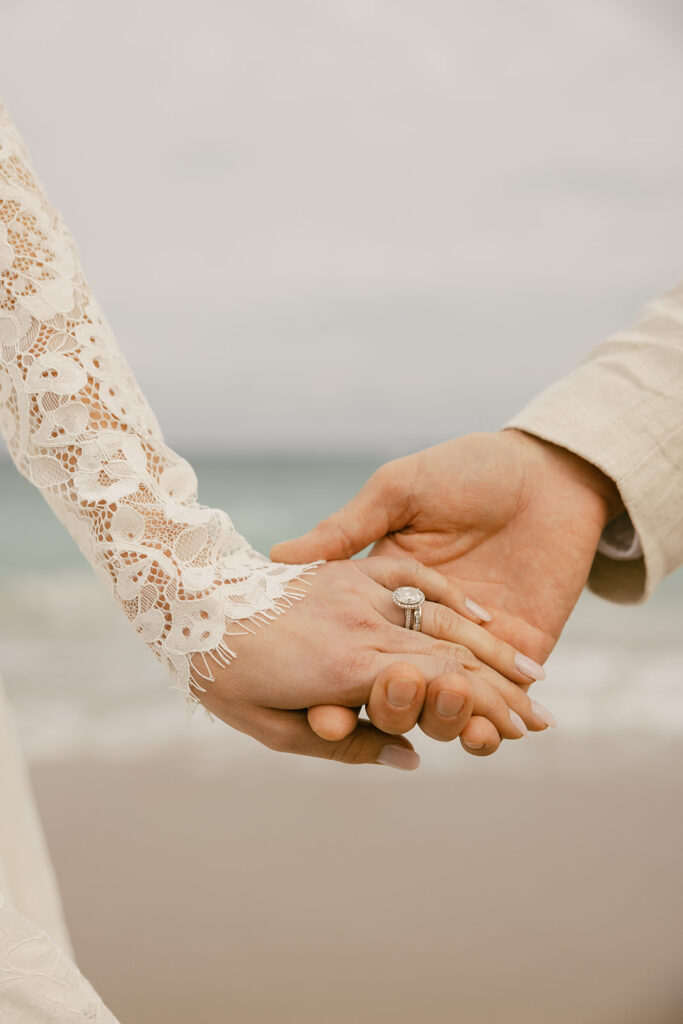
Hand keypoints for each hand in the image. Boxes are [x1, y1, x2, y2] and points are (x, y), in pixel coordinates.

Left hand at [195, 556, 547, 766]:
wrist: (190, 599)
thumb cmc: (224, 674)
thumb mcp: (273, 728)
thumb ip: (346, 743)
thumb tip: (409, 758)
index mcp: (349, 668)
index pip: (439, 688)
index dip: (486, 709)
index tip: (521, 730)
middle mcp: (365, 626)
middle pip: (454, 656)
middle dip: (504, 687)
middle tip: (544, 712)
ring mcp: (361, 592)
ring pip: (444, 619)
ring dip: (493, 647)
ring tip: (533, 671)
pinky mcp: (350, 571)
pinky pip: (414, 579)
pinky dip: (452, 599)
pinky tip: (482, 618)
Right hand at [272, 430, 621, 753]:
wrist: (549, 472)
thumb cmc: (468, 468)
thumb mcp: (398, 489)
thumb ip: (348, 526)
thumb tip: (280, 555)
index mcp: (383, 598)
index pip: (348, 655)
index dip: (330, 692)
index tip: (319, 717)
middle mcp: (420, 631)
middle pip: (394, 693)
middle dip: (386, 710)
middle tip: (383, 706)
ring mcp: (469, 649)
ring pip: (443, 710)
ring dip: (439, 720)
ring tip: (446, 701)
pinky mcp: (517, 657)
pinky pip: (496, 711)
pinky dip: (489, 732)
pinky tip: (486, 736)